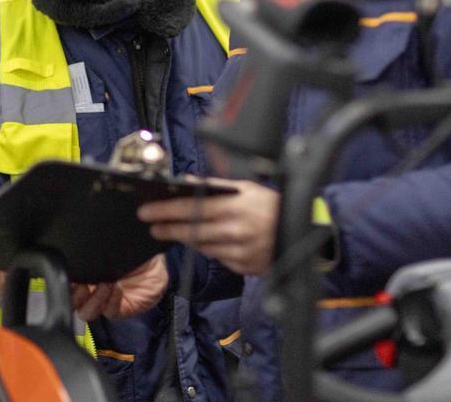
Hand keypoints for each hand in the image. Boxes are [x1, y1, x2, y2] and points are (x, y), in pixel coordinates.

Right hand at [70, 254, 168, 320]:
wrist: (155, 253)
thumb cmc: (131, 245)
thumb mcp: (110, 245)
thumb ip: (92, 250)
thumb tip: (77, 245)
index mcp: (85, 273)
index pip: (67, 283)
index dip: (66, 281)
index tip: (70, 273)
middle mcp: (92, 289)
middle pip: (72, 302)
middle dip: (74, 295)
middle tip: (83, 283)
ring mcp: (107, 301)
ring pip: (87, 312)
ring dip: (93, 300)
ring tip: (104, 284)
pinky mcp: (123, 309)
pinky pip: (110, 312)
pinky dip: (111, 301)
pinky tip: (116, 288)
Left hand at [137, 179, 278, 275]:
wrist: (303, 233)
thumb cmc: (271, 206)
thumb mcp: (247, 188)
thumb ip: (216, 185)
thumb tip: (187, 181)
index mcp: (234, 207)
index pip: (191, 208)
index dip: (165, 211)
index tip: (147, 212)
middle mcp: (235, 231)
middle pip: (191, 231)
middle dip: (168, 228)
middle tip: (152, 226)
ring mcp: (240, 252)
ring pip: (203, 247)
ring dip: (187, 239)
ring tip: (174, 231)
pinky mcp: (244, 267)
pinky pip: (218, 259)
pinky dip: (210, 250)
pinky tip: (206, 242)